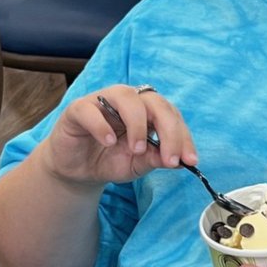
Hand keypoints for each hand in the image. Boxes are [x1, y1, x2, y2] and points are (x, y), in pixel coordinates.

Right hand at [37, 85, 197, 189]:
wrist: (77, 171)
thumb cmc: (109, 160)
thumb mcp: (137, 164)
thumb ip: (155, 158)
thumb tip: (178, 160)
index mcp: (147, 111)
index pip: (171, 115)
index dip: (182, 136)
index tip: (189, 160)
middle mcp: (128, 100)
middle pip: (154, 102)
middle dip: (168, 129)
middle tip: (170, 158)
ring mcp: (102, 101)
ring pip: (126, 96)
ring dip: (137, 123)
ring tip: (137, 149)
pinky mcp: (78, 109)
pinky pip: (91, 110)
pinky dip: (102, 125)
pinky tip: (108, 142)